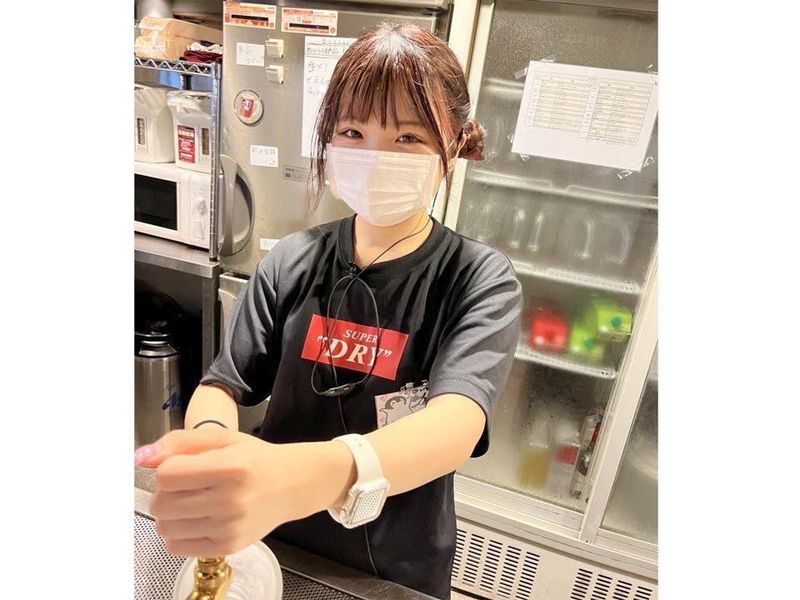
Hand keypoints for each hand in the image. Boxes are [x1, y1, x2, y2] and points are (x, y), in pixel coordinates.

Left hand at [135, 428, 314, 556]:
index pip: (167, 474)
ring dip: (170, 513)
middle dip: (165, 492)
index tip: (182, 466)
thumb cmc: (254, 459)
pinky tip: (196, 519)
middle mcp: (231, 500)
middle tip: (186, 485)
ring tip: (191, 502)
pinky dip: (178, 533)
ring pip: (166, 527)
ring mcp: (230, 527)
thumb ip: (179, 442)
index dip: (168, 468)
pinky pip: (177, 547)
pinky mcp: (228, 546)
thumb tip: (141, 457)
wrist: (291, 485)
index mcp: (230, 466)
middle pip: (162, 503)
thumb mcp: (221, 438)